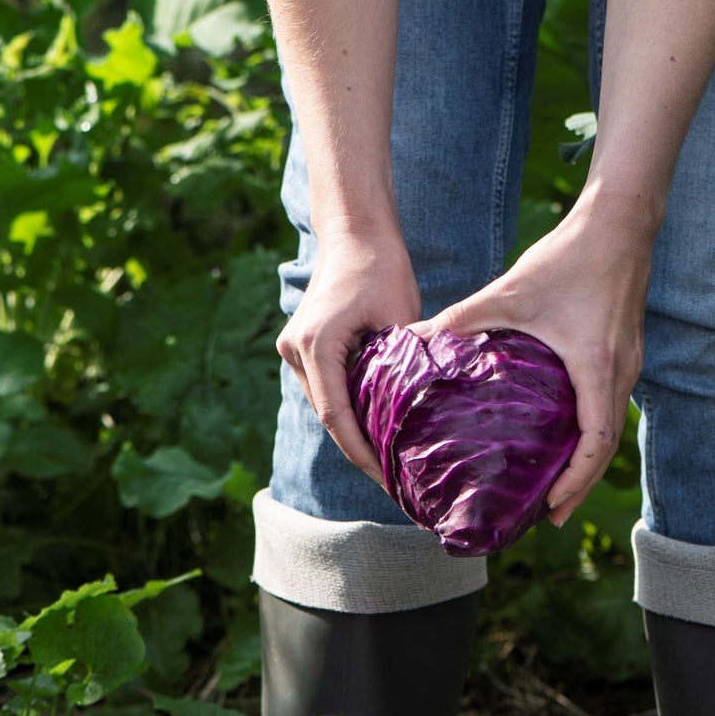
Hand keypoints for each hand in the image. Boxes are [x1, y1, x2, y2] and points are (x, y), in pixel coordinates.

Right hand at [276, 219, 420, 481]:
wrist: (353, 233)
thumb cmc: (381, 269)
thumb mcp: (400, 320)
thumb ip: (401, 368)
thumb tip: (420, 418)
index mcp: (316, 344)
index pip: (337, 415)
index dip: (361, 452)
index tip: (387, 478)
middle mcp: (296, 350)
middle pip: (330, 416)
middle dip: (361, 451)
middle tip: (395, 483)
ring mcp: (294, 349)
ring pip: (327, 406)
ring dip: (355, 435)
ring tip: (389, 465)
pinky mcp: (302, 348)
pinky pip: (326, 391)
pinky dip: (349, 413)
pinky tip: (376, 433)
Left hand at [410, 193, 655, 525]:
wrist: (621, 223)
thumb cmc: (569, 257)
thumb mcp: (511, 290)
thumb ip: (465, 317)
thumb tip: (417, 339)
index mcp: (596, 368)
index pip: (595, 443)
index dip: (576, 481)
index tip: (552, 506)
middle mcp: (620, 375)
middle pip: (607, 449)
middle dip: (579, 485)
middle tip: (550, 514)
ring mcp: (629, 367)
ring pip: (612, 430)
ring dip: (587, 462)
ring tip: (558, 488)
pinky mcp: (626, 355)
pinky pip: (612, 408)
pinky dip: (593, 434)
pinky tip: (569, 439)